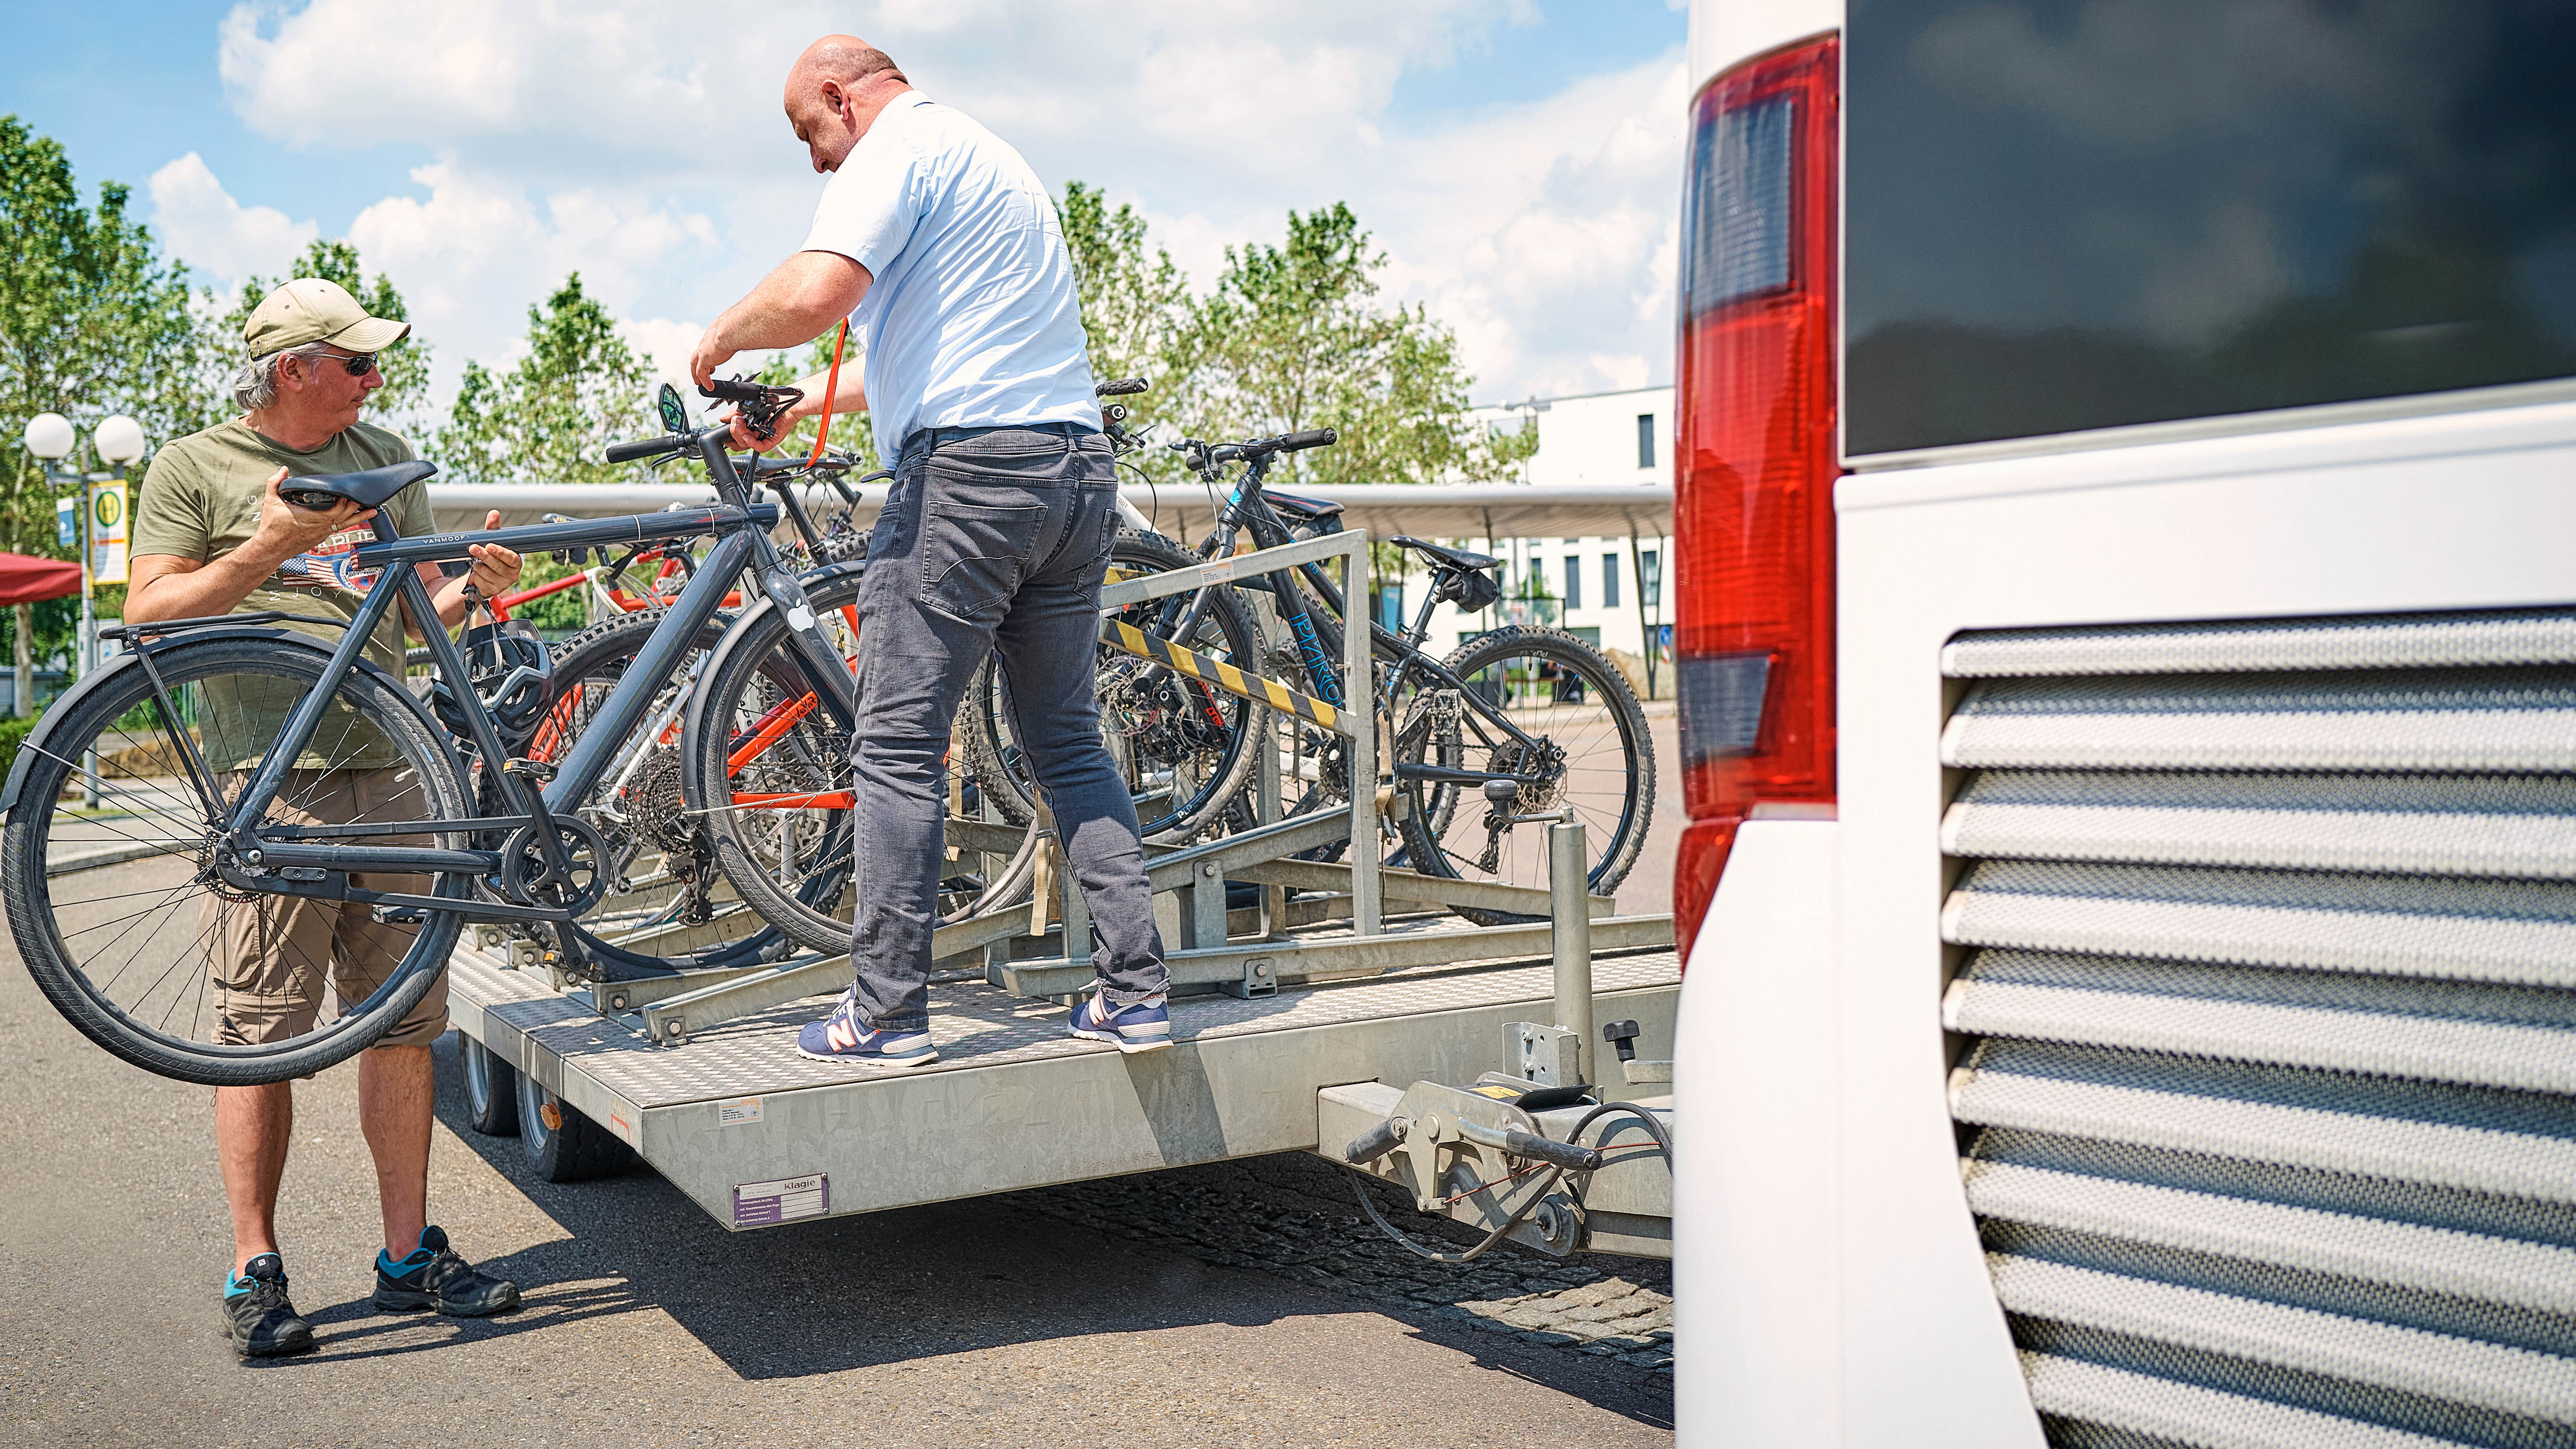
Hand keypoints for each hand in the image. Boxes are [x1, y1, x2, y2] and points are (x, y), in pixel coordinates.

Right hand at [254, 467, 370, 555]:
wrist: (270, 548)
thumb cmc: (271, 526)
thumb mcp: (271, 501)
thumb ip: (275, 483)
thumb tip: (283, 469)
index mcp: (311, 518)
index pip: (334, 511)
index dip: (343, 503)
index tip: (349, 494)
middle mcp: (320, 527)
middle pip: (344, 517)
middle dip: (356, 508)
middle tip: (369, 500)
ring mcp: (321, 534)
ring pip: (344, 524)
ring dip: (358, 517)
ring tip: (373, 512)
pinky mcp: (320, 538)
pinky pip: (337, 528)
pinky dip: (346, 522)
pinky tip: (354, 518)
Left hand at [463, 510, 520, 596]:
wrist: (483, 577)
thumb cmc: (491, 557)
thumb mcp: (492, 542)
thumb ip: (493, 529)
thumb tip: (494, 513)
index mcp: (516, 562)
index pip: (511, 558)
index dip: (500, 552)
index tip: (489, 546)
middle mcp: (512, 574)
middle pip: (497, 566)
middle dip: (483, 556)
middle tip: (473, 547)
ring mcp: (502, 584)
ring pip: (486, 574)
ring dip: (477, 567)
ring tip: (476, 563)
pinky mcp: (492, 592)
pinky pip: (480, 583)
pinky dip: (474, 577)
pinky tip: (475, 575)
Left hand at [689, 323, 735, 389]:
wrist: (731, 330)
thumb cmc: (738, 327)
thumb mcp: (737, 331)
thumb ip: (741, 336)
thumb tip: (752, 337)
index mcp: (714, 333)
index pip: (708, 344)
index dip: (709, 351)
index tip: (713, 357)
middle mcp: (706, 341)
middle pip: (697, 354)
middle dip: (698, 363)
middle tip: (702, 371)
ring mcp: (703, 351)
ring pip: (694, 363)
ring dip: (696, 373)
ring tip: (699, 382)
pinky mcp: (704, 360)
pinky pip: (701, 374)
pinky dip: (705, 381)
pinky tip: (709, 387)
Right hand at [724, 406, 786, 453]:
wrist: (788, 401)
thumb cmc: (772, 403)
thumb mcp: (749, 406)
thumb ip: (735, 412)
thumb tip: (723, 418)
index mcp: (749, 429)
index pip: (735, 440)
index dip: (728, 436)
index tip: (726, 427)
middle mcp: (755, 435)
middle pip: (738, 444)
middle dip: (733, 431)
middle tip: (735, 420)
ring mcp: (763, 438)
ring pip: (746, 445)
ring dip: (740, 434)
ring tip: (740, 422)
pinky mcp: (772, 440)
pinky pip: (760, 447)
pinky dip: (752, 443)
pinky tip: (748, 436)